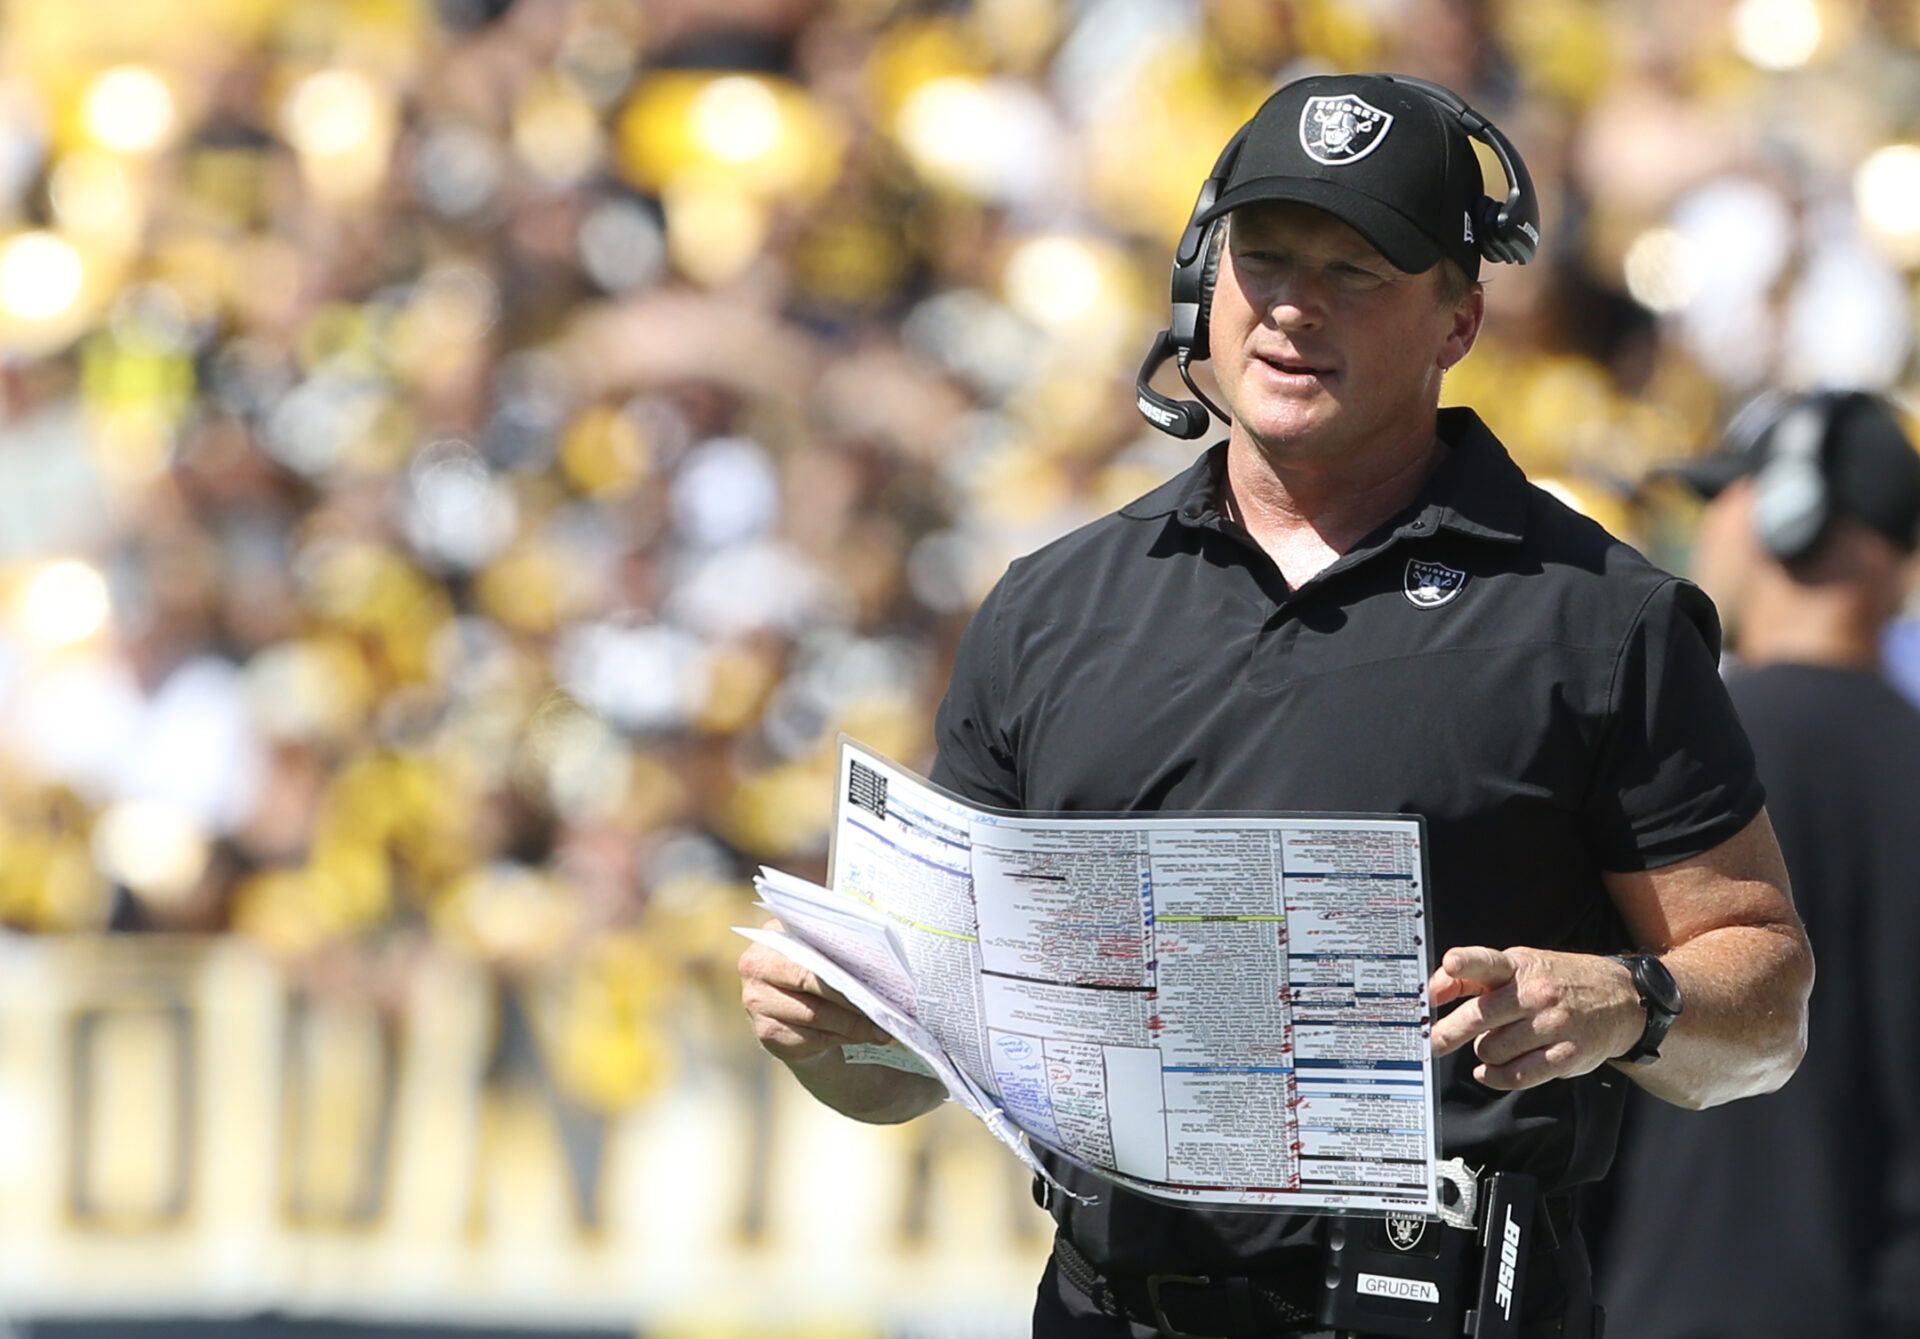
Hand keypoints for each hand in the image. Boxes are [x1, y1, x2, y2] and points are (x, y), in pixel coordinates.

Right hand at [739, 919, 891, 1063]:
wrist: (793, 1013)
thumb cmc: (815, 973)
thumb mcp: (820, 953)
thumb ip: (835, 948)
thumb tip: (879, 960)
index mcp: (772, 933)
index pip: (808, 942)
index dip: (841, 956)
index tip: (875, 966)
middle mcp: (756, 965)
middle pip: (810, 979)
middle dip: (851, 994)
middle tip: (884, 1005)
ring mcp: (757, 1001)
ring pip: (815, 1013)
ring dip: (853, 1023)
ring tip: (882, 1027)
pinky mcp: (766, 1032)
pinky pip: (811, 1037)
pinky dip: (842, 1037)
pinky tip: (864, 1036)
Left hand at [1427, 946, 1644, 1090]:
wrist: (1620, 1001)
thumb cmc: (1555, 982)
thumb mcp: (1518, 966)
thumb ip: (1471, 978)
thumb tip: (1432, 991)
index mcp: (1519, 967)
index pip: (1488, 961)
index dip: (1467, 962)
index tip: (1451, 964)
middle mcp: (1535, 994)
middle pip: (1479, 1017)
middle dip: (1449, 1032)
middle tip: (1433, 1042)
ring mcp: (1552, 1025)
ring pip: (1492, 1050)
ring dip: (1484, 1052)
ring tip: (1492, 1044)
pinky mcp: (1565, 1056)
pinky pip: (1515, 1076)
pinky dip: (1494, 1077)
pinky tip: (1489, 1071)